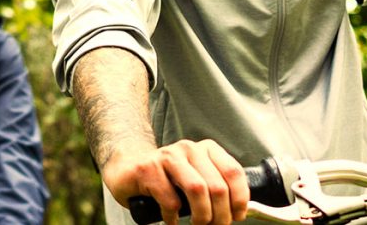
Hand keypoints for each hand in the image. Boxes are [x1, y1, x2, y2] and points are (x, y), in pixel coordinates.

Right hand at [102, 139, 248, 224]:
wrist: (126, 167)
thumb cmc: (165, 178)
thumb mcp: (195, 177)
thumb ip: (215, 187)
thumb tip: (238, 212)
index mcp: (206, 149)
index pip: (233, 172)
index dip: (240, 199)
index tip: (237, 216)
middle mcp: (189, 148)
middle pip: (217, 186)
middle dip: (220, 215)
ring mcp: (168, 156)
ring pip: (197, 189)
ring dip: (201, 216)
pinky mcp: (148, 169)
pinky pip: (170, 200)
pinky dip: (173, 217)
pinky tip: (171, 219)